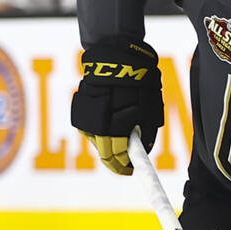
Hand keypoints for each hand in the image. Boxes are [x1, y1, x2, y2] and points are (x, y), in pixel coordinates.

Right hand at [70, 36, 163, 174]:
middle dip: (117, 159)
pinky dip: (102, 131)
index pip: (117, 158)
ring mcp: (85, 119)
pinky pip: (92, 128)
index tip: (130, 171)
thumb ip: (146, 135)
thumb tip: (142, 151)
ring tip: (124, 140)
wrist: (115, 58)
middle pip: (105, 152)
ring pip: (97, 141)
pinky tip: (112, 125)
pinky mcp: (80, 110)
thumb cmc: (138, 84)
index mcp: (113, 129)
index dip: (124, 167)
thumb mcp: (150, 111)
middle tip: (128, 162)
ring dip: (110, 144)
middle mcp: (95, 127)